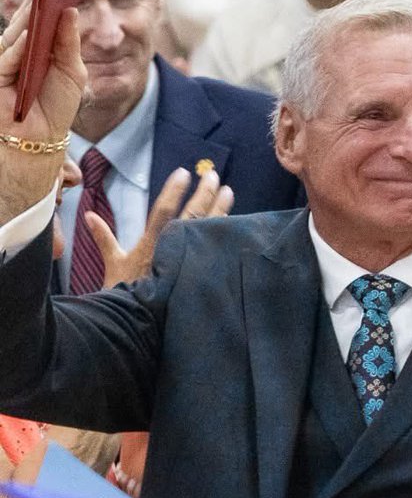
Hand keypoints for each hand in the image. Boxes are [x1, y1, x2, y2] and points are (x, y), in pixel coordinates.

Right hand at [0, 2, 86, 221]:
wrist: (40, 140)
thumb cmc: (55, 106)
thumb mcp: (72, 73)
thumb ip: (69, 43)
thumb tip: (69, 10)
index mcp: (34, 45)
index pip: (40, 15)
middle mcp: (15, 48)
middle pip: (26, 17)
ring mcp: (3, 61)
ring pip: (15, 32)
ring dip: (29, 14)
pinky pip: (6, 58)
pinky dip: (19, 46)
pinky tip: (31, 34)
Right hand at [87, 165, 232, 287]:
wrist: (139, 325)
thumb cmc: (125, 295)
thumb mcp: (113, 265)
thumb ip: (105, 238)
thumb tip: (89, 215)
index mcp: (151, 245)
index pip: (164, 210)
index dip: (175, 190)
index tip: (185, 172)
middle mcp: (172, 249)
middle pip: (193, 215)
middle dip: (204, 193)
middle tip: (214, 174)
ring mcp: (188, 261)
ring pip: (208, 229)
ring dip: (220, 208)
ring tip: (229, 190)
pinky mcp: (200, 274)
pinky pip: (216, 250)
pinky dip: (226, 235)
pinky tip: (236, 224)